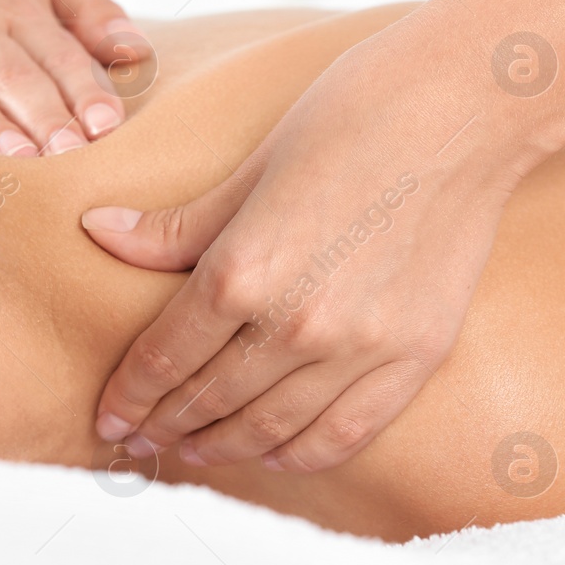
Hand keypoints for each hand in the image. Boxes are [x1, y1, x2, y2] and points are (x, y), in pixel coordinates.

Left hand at [80, 23, 525, 471]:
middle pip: (210, 400)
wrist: (465, 108)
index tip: (109, 420)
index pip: (165, 358)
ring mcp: (360, 347)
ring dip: (223, 447)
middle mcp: (296, 322)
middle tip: (140, 440)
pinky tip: (274, 453)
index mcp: (243, 269)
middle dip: (164, 426)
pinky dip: (300, 455)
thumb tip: (100, 234)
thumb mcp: (252, 168)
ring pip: (271, 428)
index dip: (128, 397)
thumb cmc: (352, 115)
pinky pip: (345, 434)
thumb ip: (178, 226)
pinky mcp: (415, 356)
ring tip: (195, 451)